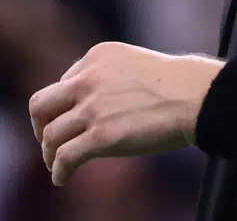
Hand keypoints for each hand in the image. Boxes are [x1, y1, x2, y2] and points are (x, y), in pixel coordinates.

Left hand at [28, 41, 223, 185]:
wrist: (196, 96)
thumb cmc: (175, 84)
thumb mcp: (133, 65)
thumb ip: (108, 77)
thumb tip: (90, 104)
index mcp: (97, 57)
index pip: (64, 83)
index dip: (64, 107)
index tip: (70, 122)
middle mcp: (88, 78)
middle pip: (40, 105)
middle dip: (40, 127)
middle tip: (48, 142)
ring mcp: (93, 107)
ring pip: (51, 135)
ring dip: (49, 155)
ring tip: (56, 166)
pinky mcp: (102, 136)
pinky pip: (65, 157)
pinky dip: (58, 171)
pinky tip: (62, 178)